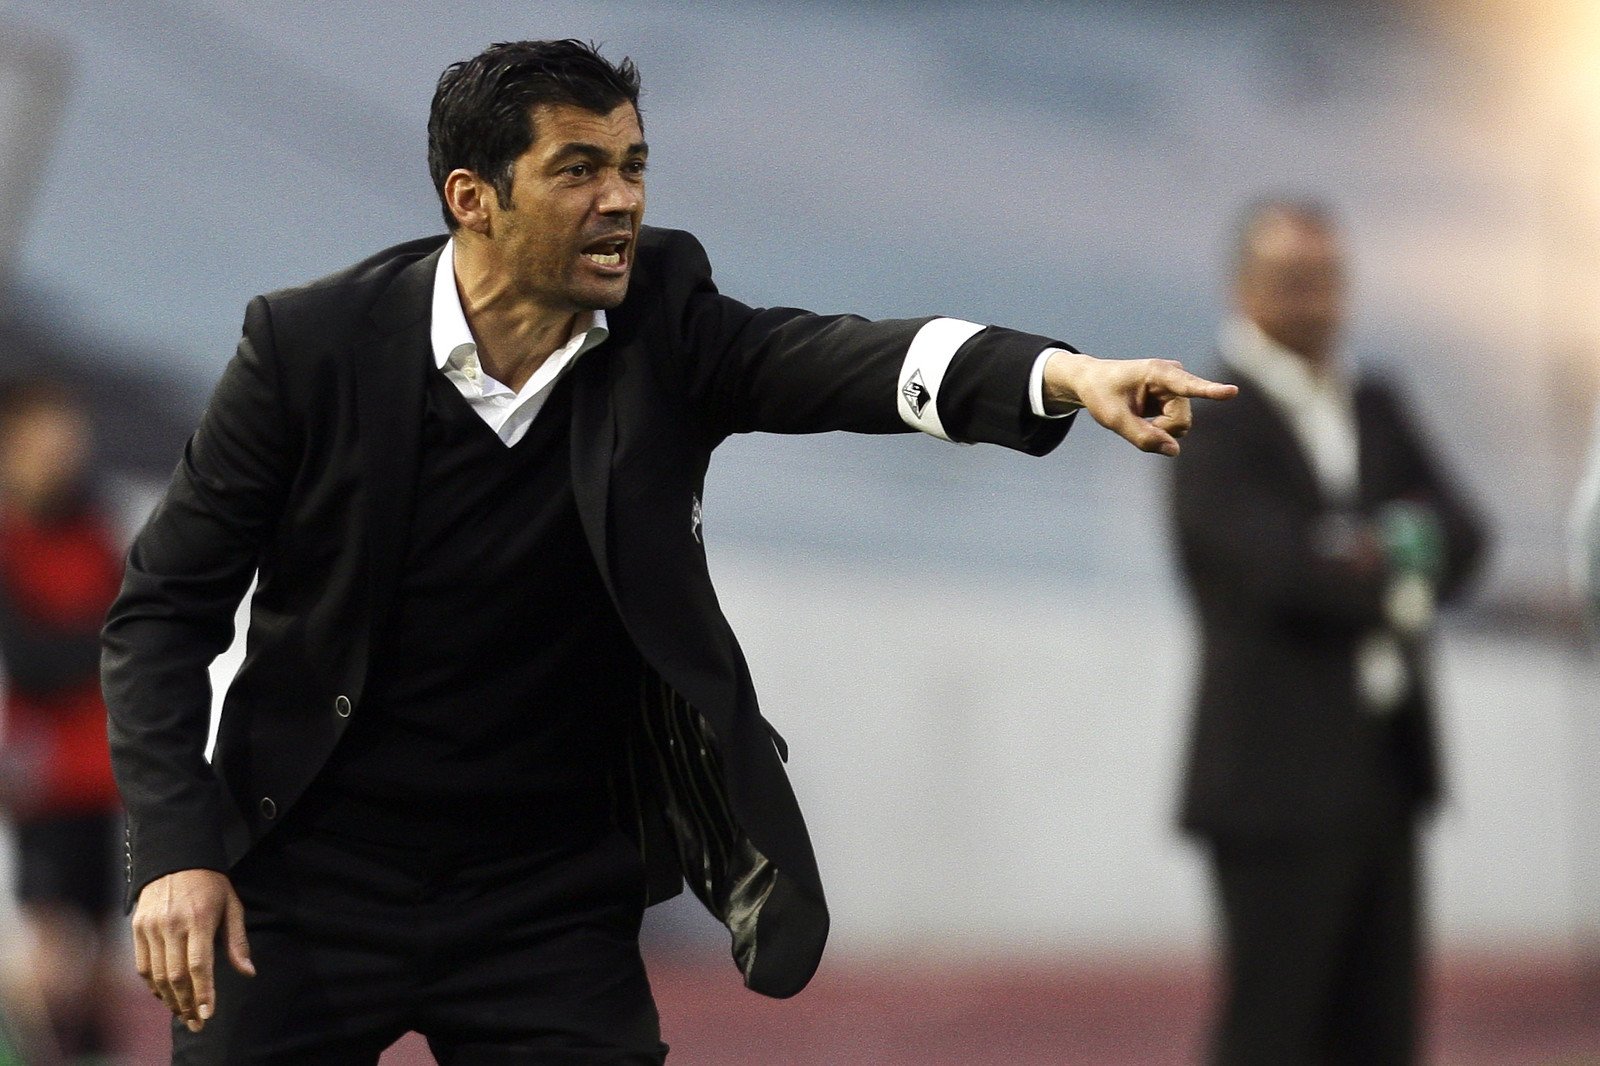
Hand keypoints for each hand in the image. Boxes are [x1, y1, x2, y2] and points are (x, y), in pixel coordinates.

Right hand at [132, 868, 254, 1032]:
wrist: (175, 858)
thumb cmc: (210, 884)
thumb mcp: (232, 906)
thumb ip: (237, 941)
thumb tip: (248, 972)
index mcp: (199, 919)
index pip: (199, 964)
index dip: (203, 992)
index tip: (207, 1014)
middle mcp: (172, 925)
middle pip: (176, 975)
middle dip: (186, 1003)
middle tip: (195, 1023)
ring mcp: (151, 927)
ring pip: (157, 974)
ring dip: (169, 999)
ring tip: (182, 1013)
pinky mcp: (137, 928)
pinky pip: (142, 965)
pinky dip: (152, 985)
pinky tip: (163, 995)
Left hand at [1043, 352, 1236, 455]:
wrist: (1093, 381)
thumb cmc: (1101, 394)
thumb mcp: (1113, 419)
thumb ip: (1142, 437)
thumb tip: (1174, 451)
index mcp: (1157, 372)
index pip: (1187, 385)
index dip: (1211, 390)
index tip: (1233, 391)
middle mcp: (1174, 377)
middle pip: (1182, 420)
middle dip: (1161, 431)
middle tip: (1134, 423)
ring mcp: (1178, 389)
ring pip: (1182, 426)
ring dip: (1161, 431)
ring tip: (1139, 417)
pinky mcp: (1177, 400)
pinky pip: (1177, 426)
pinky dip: (1161, 430)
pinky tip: (1146, 418)